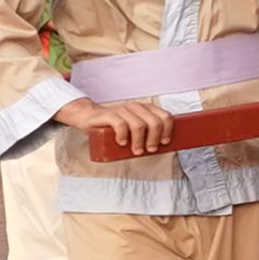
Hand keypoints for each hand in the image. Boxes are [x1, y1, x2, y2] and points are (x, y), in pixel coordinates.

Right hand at [57, 91, 173, 155]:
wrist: (91, 119)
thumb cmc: (116, 127)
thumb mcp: (134, 128)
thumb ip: (147, 133)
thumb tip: (163, 147)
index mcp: (146, 109)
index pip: (165, 117)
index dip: (167, 131)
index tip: (164, 143)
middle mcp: (136, 107)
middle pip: (154, 123)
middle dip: (154, 139)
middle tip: (150, 150)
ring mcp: (123, 110)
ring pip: (139, 125)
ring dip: (140, 141)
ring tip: (137, 151)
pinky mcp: (110, 115)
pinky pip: (121, 125)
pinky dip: (123, 136)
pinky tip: (122, 143)